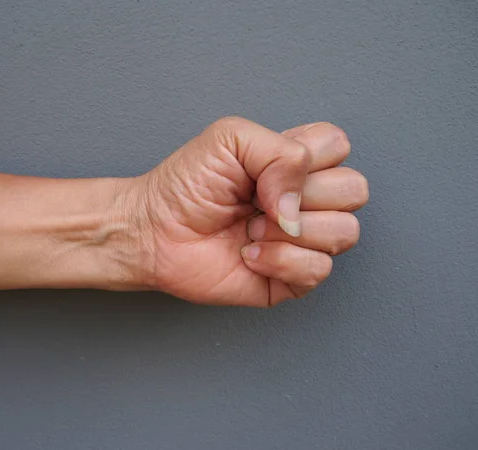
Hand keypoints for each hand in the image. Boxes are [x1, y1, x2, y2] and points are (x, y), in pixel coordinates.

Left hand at [136, 117, 368, 306]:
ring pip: (345, 232)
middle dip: (305, 194)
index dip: (308, 157)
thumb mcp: (230, 139)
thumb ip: (280, 151)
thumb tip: (300, 203)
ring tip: (251, 229)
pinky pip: (319, 270)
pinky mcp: (292, 277)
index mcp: (294, 163)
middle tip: (259, 201)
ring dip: (290, 232)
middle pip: (354, 190)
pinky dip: (280, 261)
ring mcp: (302, 240)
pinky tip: (250, 254)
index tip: (265, 169)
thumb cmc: (186, 185)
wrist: (156, 231)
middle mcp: (305, 200)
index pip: (339, 147)